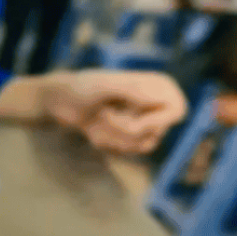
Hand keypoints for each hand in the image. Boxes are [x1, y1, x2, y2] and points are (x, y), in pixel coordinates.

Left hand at [44, 70, 187, 154]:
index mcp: (160, 85)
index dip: (155, 123)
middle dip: (123, 130)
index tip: (130, 121)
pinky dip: (109, 143)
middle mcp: (159, 102)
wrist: (59, 101)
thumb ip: (130, 90)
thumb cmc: (80, 88)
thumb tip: (157, 99)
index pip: (177, 111)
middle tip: (102, 114)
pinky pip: (129, 151)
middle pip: (156, 132)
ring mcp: (147, 120)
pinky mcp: (133, 135)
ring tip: (97, 119)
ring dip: (113, 137)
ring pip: (143, 145)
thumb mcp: (102, 86)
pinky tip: (96, 129)